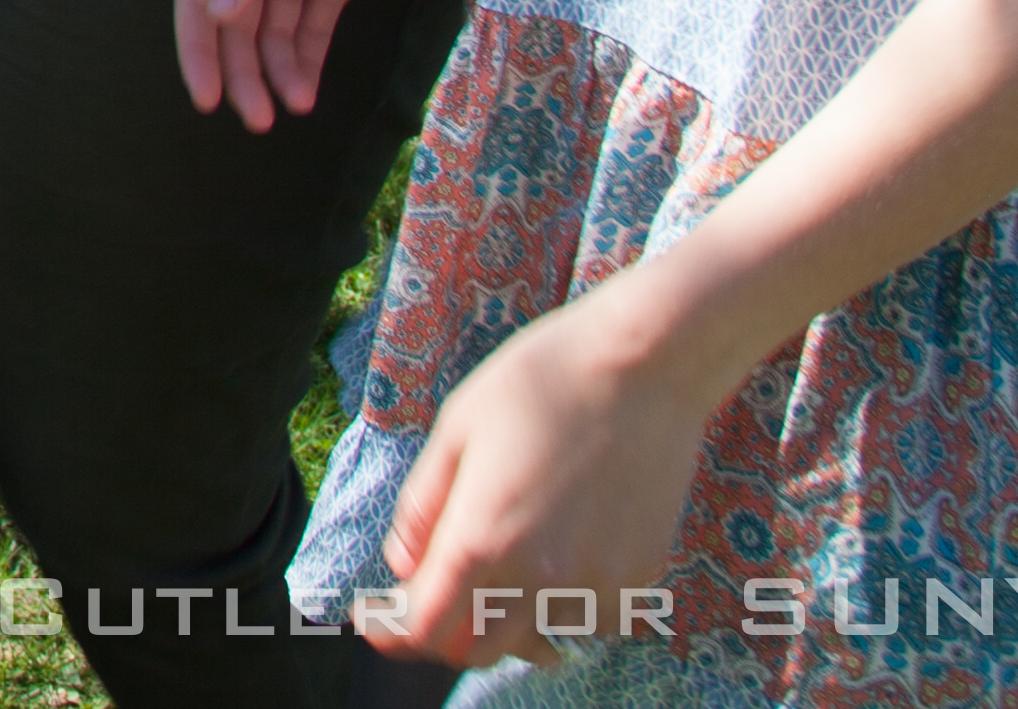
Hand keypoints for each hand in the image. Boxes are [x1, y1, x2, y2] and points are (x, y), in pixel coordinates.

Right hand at [174, 0, 445, 131]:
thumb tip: (213, 13)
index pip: (197, 1)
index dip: (197, 50)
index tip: (207, 98)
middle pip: (235, 29)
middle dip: (240, 75)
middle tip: (256, 121)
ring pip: (272, 36)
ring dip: (274, 74)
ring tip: (290, 110)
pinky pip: (312, 30)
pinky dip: (306, 62)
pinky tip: (308, 92)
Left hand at [355, 291, 722, 666]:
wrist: (641, 366)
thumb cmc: (540, 382)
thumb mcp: (456, 428)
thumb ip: (423, 507)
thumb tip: (404, 566)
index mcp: (482, 539)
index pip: (425, 628)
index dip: (392, 630)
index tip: (376, 617)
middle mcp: (539, 578)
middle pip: (476, 651)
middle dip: (447, 631)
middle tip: (438, 590)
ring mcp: (594, 585)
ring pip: (536, 638)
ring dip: (509, 616)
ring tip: (509, 558)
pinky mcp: (638, 579)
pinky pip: (588, 620)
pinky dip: (564, 604)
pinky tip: (562, 552)